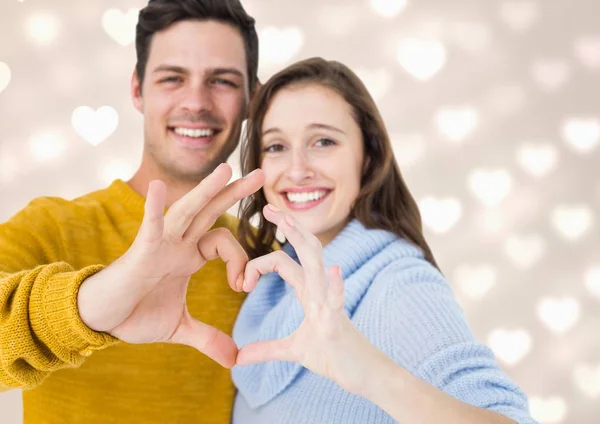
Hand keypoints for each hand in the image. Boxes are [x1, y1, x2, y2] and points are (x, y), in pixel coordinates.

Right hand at [78, 164, 263, 367]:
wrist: (103, 321)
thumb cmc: (136, 316)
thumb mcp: (180, 328)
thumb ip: (209, 339)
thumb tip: (235, 360)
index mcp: (189, 256)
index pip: (225, 242)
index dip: (241, 260)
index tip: (243, 287)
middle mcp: (178, 244)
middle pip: (211, 212)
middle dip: (235, 193)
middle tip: (261, 175)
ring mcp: (160, 244)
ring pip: (188, 211)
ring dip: (207, 190)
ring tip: (227, 169)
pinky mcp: (140, 251)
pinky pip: (149, 225)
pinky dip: (153, 208)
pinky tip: (157, 187)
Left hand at [236, 204, 384, 393]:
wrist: (365, 375)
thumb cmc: (333, 357)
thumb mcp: (294, 351)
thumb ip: (266, 350)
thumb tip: (238, 358)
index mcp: (309, 291)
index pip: (283, 262)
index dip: (260, 262)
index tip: (241, 281)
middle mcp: (320, 290)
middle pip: (304, 249)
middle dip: (288, 226)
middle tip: (268, 206)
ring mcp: (330, 303)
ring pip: (317, 264)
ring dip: (303, 241)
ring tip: (289, 221)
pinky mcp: (337, 324)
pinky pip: (338, 300)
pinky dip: (336, 286)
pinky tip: (334, 271)